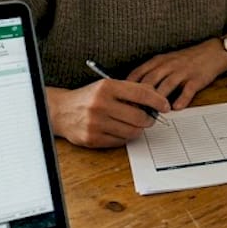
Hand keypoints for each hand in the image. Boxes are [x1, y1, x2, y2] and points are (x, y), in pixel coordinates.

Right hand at [46, 80, 171, 148]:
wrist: (61, 111)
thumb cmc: (89, 97)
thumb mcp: (108, 86)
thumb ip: (132, 90)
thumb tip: (157, 98)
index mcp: (106, 87)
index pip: (141, 94)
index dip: (157, 101)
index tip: (165, 106)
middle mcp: (100, 104)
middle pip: (139, 117)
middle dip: (149, 119)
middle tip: (149, 118)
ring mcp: (96, 123)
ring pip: (131, 132)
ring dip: (138, 129)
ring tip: (134, 124)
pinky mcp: (92, 139)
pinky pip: (120, 141)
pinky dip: (125, 137)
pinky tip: (120, 129)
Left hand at [126, 38, 226, 109]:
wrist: (212, 52)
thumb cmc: (185, 60)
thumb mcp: (165, 61)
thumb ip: (151, 73)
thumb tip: (133, 90)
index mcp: (158, 61)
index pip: (138, 74)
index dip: (129, 88)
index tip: (122, 101)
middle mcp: (168, 65)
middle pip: (150, 81)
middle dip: (141, 98)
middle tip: (134, 112)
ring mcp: (183, 71)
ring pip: (167, 86)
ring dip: (159, 100)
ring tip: (153, 114)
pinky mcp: (197, 78)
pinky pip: (188, 89)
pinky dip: (182, 99)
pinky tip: (177, 108)